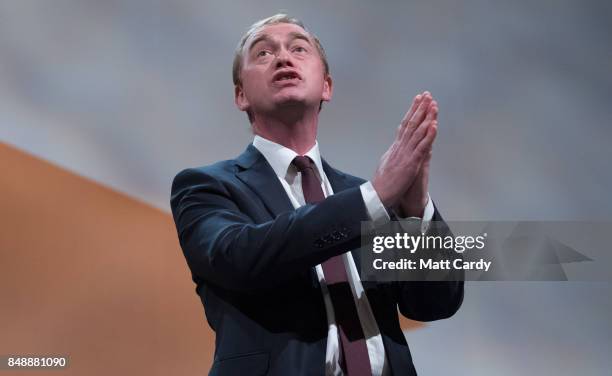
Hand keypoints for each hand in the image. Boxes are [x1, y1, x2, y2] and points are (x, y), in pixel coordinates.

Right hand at [372, 91, 437, 207]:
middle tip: (427, 95)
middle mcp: (401, 147)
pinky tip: (434, 125)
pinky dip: (428, 135)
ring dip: (426, 117)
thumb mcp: (386, 163)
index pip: (405, 125)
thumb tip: (394, 147)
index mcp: (396, 148)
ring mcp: (406, 154)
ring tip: (432, 105)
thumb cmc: (382, 182)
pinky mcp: (411, 164)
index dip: (412, 111)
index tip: (418, 100)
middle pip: (411, 124)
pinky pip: (422, 147)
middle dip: (420, 108)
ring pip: (417, 132)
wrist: (378, 195)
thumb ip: (392, 153)